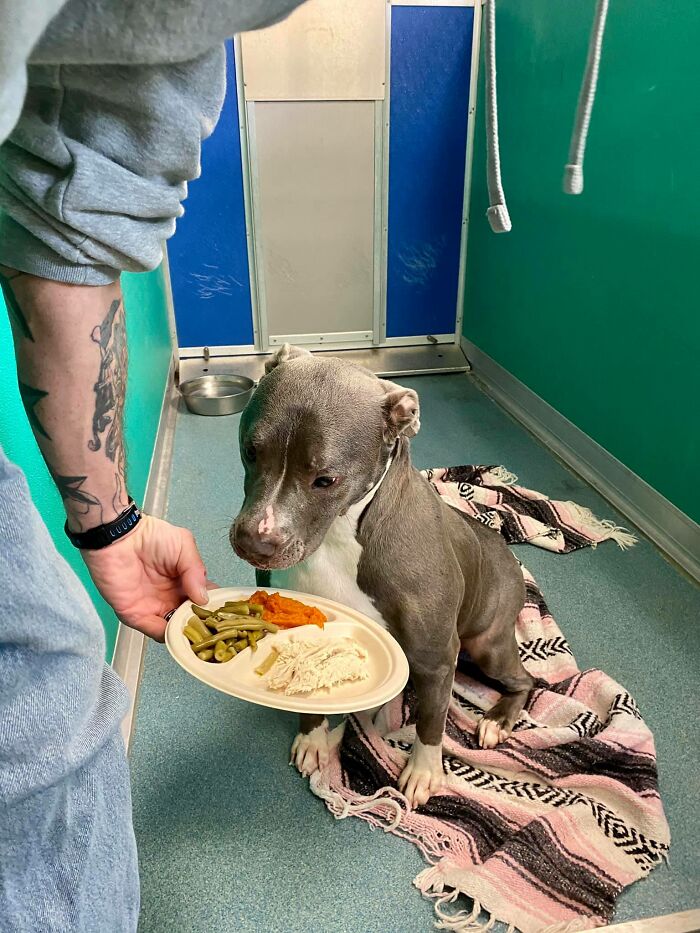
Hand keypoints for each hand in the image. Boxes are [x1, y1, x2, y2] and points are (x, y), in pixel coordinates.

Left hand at [82, 514, 212, 640]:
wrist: (118, 536)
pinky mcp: (134, 614)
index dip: (214, 608)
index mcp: (184, 582)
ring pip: (174, 629)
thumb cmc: (150, 536)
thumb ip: (197, 571)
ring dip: (185, 633)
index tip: (226, 615)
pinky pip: (153, 630)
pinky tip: (178, 631)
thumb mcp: (184, 546)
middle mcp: (170, 598)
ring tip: (197, 634)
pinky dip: (167, 634)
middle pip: (191, 619)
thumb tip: (204, 598)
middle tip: (213, 629)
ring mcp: (153, 607)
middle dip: (202, 626)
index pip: (204, 600)